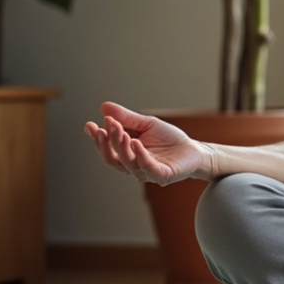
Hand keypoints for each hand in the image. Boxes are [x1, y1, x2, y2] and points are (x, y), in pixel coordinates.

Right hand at [83, 102, 210, 185]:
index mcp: (126, 156)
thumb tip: (104, 107)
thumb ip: (126, 118)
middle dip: (107, 142)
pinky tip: (136, 142)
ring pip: (128, 162)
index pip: (107, 149)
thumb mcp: (146, 124)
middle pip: (113, 158)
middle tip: (104, 126)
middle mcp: (133, 166)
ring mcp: (147, 172)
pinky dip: (140, 155)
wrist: (193, 150)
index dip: (97, 139)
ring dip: (121, 145)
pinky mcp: (162, 175)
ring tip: (118, 129)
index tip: (89, 125)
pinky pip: (148, 167)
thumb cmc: (168, 139)